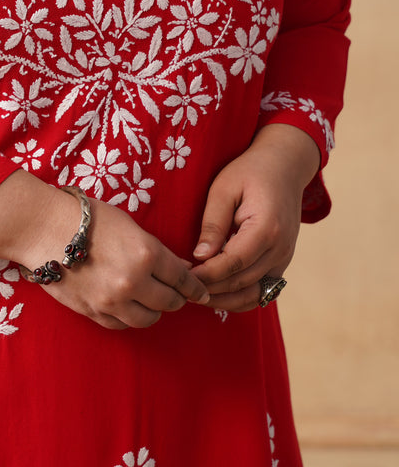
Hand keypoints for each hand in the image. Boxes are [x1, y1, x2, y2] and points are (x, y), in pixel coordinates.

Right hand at [32, 196, 210, 329]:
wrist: (43, 228)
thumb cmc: (86, 218)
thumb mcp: (129, 225)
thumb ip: (156, 250)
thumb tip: (181, 268)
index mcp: (147, 254)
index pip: (183, 279)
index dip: (195, 287)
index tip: (201, 293)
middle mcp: (133, 281)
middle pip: (170, 303)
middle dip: (175, 297)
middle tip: (173, 292)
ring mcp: (112, 301)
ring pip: (148, 319)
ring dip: (153, 310)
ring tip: (148, 299)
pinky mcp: (93, 312)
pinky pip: (122, 325)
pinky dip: (129, 317)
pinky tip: (126, 304)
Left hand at [190, 124, 320, 312]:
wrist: (285, 166)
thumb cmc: (250, 172)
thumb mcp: (224, 189)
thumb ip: (213, 224)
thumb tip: (199, 256)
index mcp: (267, 229)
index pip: (233, 264)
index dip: (206, 275)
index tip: (182, 276)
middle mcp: (280, 249)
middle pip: (242, 282)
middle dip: (210, 289)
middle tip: (182, 288)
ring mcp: (284, 258)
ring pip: (254, 294)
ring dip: (224, 300)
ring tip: (196, 294)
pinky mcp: (282, 262)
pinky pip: (262, 290)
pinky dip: (240, 297)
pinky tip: (216, 293)